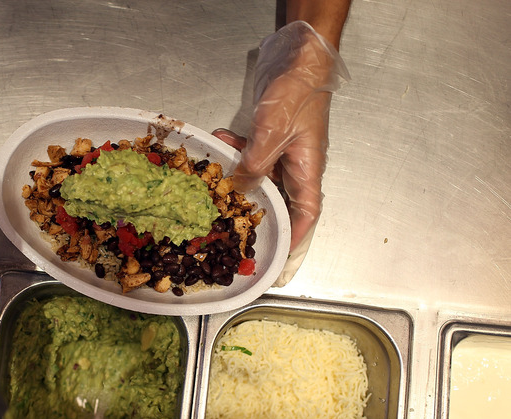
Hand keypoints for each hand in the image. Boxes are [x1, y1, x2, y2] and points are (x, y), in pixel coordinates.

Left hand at [215, 21, 348, 285]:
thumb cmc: (298, 92)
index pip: (306, 214)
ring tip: (214, 177)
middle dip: (253, 212)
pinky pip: (249, 153)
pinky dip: (234, 150)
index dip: (294, 238)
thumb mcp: (274, 130)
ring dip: (236, 177)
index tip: (278, 257)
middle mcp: (296, 165)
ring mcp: (281, 150)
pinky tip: (219, 140)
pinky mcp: (268, 136)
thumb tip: (241, 188)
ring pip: (257, 177)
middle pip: (278, 200)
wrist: (298, 57)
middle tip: (229, 226)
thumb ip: (257, 162)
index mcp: (307, 170)